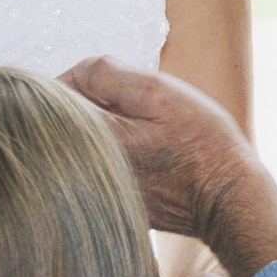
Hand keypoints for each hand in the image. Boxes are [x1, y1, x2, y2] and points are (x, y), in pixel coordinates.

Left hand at [61, 56, 276, 276]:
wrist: (227, 201)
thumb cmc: (201, 145)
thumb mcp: (159, 92)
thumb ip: (106, 75)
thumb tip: (74, 72)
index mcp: (91, 137)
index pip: (50, 96)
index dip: (75, 80)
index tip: (105, 85)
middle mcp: (81, 169)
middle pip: (55, 123)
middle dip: (81, 106)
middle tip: (122, 108)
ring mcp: (91, 191)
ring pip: (72, 146)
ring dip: (93, 132)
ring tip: (134, 133)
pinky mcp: (104, 205)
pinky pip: (88, 168)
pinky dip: (103, 156)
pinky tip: (138, 157)